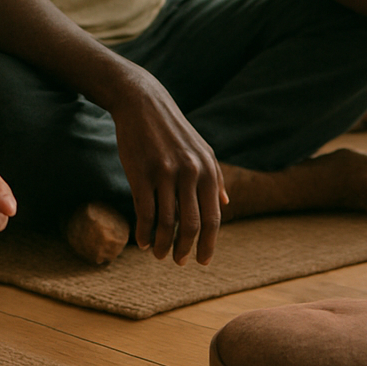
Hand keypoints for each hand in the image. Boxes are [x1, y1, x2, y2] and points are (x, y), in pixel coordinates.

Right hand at [109, 74, 225, 265]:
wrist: (142, 103)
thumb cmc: (173, 130)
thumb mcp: (202, 149)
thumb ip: (216, 177)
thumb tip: (226, 204)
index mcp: (207, 170)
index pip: (212, 217)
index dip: (208, 244)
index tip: (202, 262)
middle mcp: (189, 173)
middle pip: (191, 224)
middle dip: (185, 249)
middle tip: (179, 261)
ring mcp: (164, 173)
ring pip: (165, 222)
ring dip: (161, 244)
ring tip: (158, 254)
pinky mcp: (140, 172)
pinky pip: (144, 211)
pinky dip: (143, 231)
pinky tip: (141, 241)